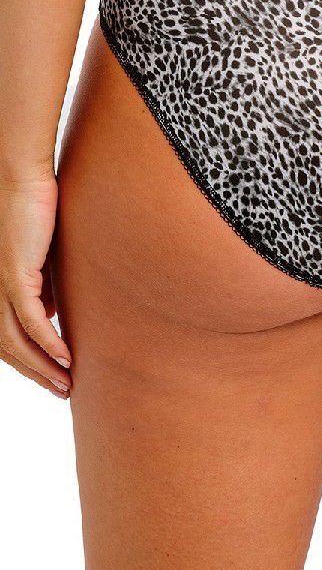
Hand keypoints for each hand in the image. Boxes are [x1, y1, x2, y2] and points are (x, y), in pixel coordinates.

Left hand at [0, 177, 71, 396]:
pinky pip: (31, 319)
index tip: (54, 377)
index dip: (29, 363)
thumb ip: (44, 288)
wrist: (20, 179)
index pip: (8, 339)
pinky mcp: (14, 275)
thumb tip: (54, 314)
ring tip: (66, 382)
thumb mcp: (41, 258)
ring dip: (43, 366)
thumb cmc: (33, 210)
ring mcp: (0, 285)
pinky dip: (48, 342)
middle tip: (62, 391)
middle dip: (37, 373)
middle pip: (9, 348)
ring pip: (17, 341)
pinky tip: (66, 355)